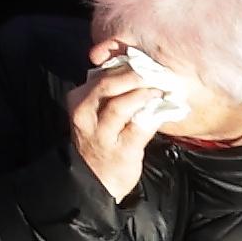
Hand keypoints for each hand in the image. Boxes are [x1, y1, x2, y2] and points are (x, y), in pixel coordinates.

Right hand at [66, 44, 177, 202]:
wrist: (95, 179)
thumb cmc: (100, 140)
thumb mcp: (94, 113)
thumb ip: (108, 94)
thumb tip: (136, 70)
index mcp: (78, 100)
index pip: (100, 74)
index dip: (123, 65)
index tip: (144, 62)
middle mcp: (85, 115)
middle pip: (107, 85)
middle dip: (133, 75)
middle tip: (155, 73)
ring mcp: (101, 134)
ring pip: (120, 105)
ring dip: (143, 94)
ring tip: (160, 90)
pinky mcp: (121, 150)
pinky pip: (138, 128)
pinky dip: (153, 116)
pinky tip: (163, 110)